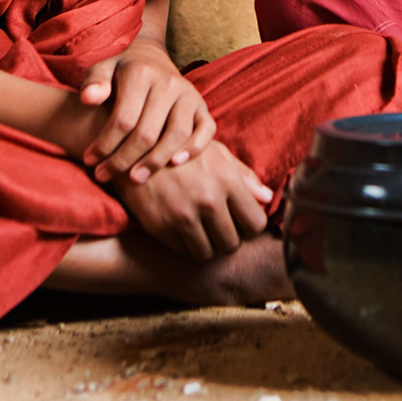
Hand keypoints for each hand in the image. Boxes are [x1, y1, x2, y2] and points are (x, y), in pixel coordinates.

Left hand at [79, 37, 215, 183]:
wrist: (150, 60)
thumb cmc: (120, 74)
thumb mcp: (101, 71)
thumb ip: (93, 83)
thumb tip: (89, 99)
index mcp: (141, 74)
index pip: (123, 119)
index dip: (104, 144)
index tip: (89, 160)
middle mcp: (168, 83)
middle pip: (147, 132)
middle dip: (123, 159)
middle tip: (104, 175)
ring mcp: (188, 95)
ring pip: (177, 134)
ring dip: (155, 161)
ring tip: (134, 179)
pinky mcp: (202, 106)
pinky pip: (206, 130)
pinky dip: (194, 148)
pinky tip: (175, 164)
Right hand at [117, 140, 272, 260]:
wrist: (134, 147)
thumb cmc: (180, 147)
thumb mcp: (214, 152)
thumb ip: (243, 176)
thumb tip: (267, 198)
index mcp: (227, 179)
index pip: (255, 224)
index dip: (249, 227)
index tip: (240, 222)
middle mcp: (208, 200)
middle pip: (231, 244)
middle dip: (227, 239)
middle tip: (218, 228)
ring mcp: (183, 215)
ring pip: (207, 253)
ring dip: (205, 244)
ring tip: (199, 228)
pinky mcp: (160, 227)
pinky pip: (182, 250)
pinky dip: (183, 243)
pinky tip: (178, 224)